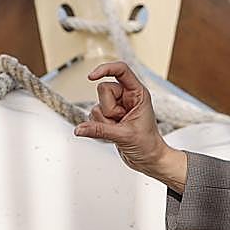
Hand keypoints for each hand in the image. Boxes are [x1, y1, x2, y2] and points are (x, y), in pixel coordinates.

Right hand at [74, 61, 186, 190]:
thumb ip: (99, 130)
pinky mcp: (109, 118)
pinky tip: (113, 134)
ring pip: (97, 105)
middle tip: (121, 121)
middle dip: (108, 109)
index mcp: (138, 93)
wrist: (148, 160)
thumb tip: (80, 128)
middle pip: (103, 89)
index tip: (91, 76)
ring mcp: (117, 107)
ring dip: (104, 121)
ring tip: (120, 130)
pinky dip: (99, 128)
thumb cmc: (148, 144)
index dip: (105, 69)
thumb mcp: (124, 136)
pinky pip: (93, 117)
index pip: (121, 70)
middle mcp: (126, 97)